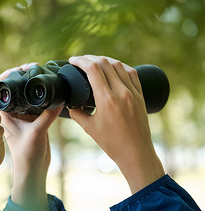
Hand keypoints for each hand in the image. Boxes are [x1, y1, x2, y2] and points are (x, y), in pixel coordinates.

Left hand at [0, 63, 61, 210]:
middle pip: (14, 87)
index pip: (0, 88)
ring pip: (26, 93)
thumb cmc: (27, 156)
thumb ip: (47, 117)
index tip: (22, 68)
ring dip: (33, 83)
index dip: (9, 74)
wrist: (33, 170)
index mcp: (5, 114)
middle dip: (23, 74)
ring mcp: (23, 115)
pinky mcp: (34, 119)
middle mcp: (12, 112)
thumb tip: (60, 101)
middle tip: (35, 67)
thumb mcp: (37, 133)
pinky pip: (37, 101)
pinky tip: (52, 88)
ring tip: (44, 73)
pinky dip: (43, 94)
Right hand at [68, 55, 164, 193]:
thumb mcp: (89, 128)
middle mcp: (121, 92)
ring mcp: (133, 92)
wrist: (135, 152)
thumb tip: (71, 104)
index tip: (72, 60)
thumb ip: (77, 113)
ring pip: (118, 65)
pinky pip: (131, 73)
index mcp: (106, 99)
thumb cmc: (112, 143)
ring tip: (95, 62)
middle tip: (80, 60)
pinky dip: (120, 66)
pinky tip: (114, 67)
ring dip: (105, 60)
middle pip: (105, 63)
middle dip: (90, 58)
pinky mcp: (140, 95)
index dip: (81, 60)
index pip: (93, 69)